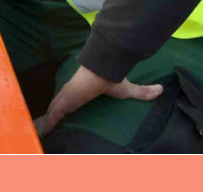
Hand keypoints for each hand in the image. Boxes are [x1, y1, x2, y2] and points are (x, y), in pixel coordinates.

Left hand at [43, 65, 163, 134]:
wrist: (103, 71)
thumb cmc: (112, 79)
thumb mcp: (128, 90)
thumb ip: (142, 92)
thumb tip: (161, 89)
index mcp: (82, 90)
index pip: (71, 98)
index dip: (66, 103)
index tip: (62, 110)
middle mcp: (71, 93)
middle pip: (59, 104)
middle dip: (53, 112)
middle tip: (47, 123)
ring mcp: (66, 97)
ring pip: (54, 110)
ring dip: (48, 119)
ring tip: (42, 130)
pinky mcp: (65, 101)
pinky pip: (54, 114)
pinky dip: (49, 122)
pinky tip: (43, 131)